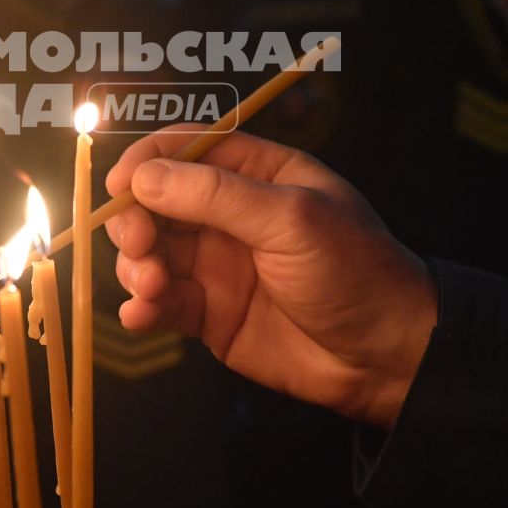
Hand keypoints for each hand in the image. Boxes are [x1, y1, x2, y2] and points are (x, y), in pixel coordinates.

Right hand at [103, 128, 437, 427]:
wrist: (387, 358)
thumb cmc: (356, 272)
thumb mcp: (291, 220)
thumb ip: (216, 195)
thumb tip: (144, 177)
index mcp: (258, 174)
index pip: (187, 148)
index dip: (147, 161)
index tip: (119, 186)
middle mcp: (231, 215)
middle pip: (156, 201)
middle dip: (134, 219)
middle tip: (139, 244)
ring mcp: (217, 265)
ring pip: (150, 253)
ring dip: (135, 266)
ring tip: (152, 287)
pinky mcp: (209, 314)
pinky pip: (160, 303)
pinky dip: (141, 308)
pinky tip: (141, 316)